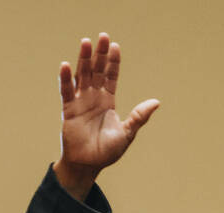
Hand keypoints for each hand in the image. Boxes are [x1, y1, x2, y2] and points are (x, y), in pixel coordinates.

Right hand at [53, 32, 159, 200]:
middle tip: (102, 36)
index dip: (113, 62)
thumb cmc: (107, 151)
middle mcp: (94, 98)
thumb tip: (157, 102)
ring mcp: (80, 102)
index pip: (111, 76)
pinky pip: (66, 91)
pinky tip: (66, 65)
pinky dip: (65, 79)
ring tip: (85, 42)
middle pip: (96, 71)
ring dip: (83, 59)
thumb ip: (139, 116)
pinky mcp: (68, 110)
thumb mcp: (127, 132)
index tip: (115, 46)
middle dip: (99, 54)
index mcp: (108, 101)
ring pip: (82, 76)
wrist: (88, 165)